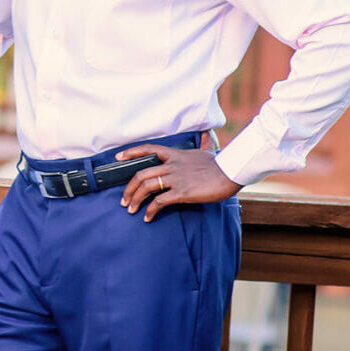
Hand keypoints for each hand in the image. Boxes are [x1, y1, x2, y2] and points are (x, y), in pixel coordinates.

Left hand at [118, 144, 239, 221]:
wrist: (231, 172)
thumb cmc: (220, 164)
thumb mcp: (208, 150)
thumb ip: (203, 142)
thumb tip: (206, 133)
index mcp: (175, 155)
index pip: (148, 149)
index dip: (131, 152)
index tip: (118, 158)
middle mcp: (172, 166)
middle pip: (141, 173)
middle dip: (129, 188)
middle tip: (124, 200)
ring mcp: (176, 179)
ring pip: (146, 187)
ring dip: (135, 200)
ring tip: (131, 210)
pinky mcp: (182, 192)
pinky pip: (159, 202)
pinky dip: (150, 210)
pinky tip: (148, 217)